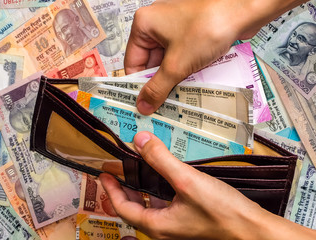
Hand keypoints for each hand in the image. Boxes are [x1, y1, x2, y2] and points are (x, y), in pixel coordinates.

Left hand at [99, 132, 267, 238]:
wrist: (252, 229)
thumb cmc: (221, 211)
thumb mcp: (187, 181)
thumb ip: (161, 160)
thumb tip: (139, 140)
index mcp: (157, 226)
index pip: (122, 208)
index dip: (110, 190)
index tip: (104, 173)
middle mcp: (163, 229)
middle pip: (134, 208)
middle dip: (123, 189)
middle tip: (118, 170)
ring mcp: (177, 225)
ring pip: (149, 206)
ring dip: (140, 188)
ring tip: (137, 169)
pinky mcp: (188, 218)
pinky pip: (165, 204)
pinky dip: (158, 189)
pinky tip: (165, 176)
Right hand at [124, 0, 307, 114]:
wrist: (243, 11)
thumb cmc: (207, 28)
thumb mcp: (176, 65)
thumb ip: (157, 88)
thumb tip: (142, 106)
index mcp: (144, 24)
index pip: (133, 61)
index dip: (138, 85)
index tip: (144, 104)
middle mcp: (156, 24)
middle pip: (150, 63)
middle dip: (158, 83)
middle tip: (161, 106)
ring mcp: (174, 27)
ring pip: (166, 61)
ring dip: (172, 79)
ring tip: (175, 98)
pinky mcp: (189, 32)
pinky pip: (179, 56)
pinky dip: (183, 70)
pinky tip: (188, 85)